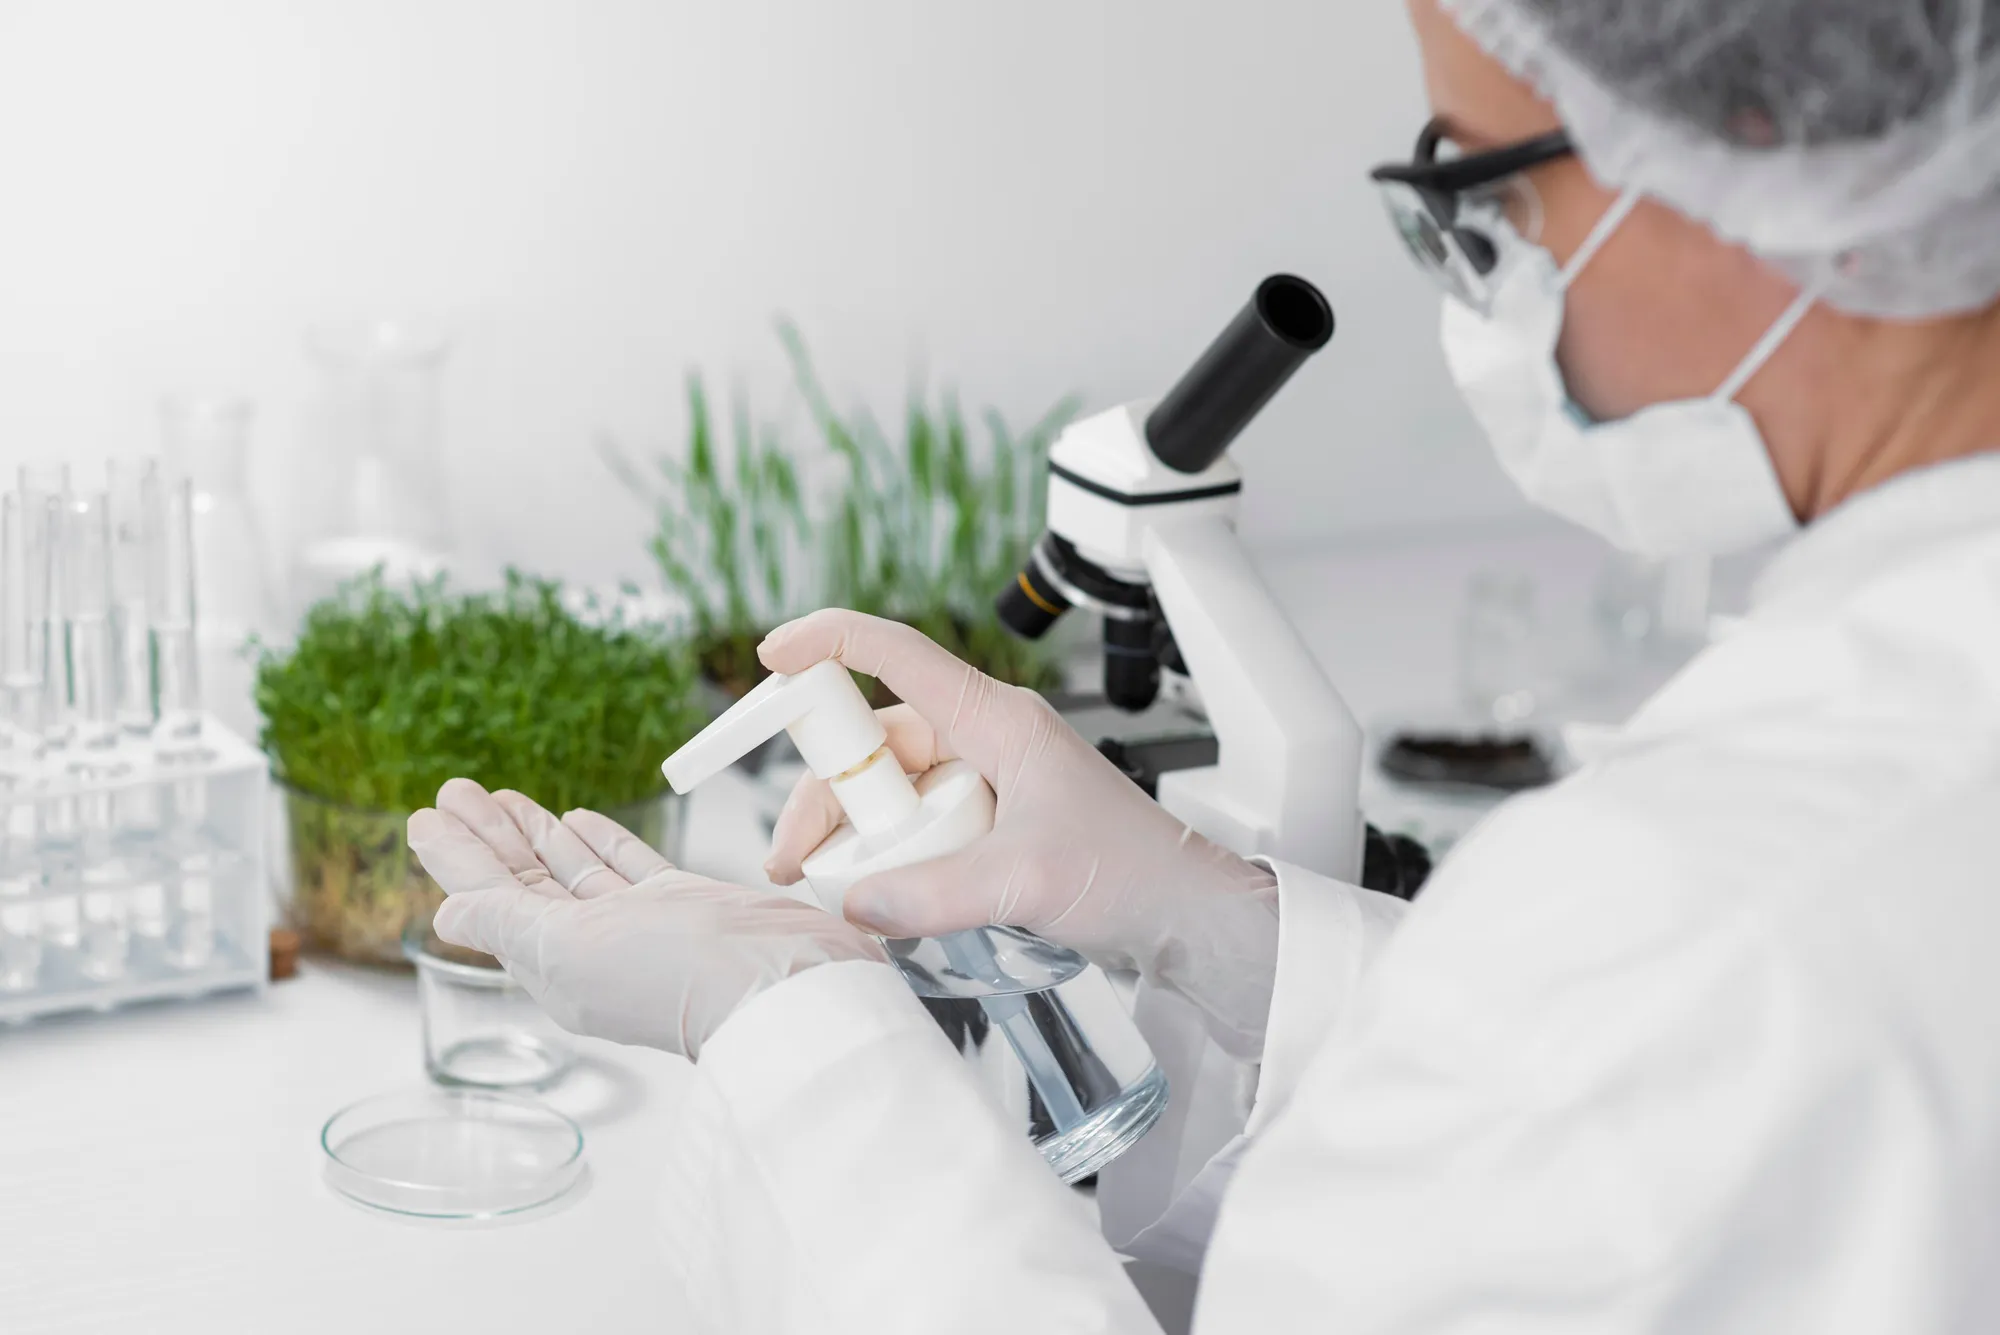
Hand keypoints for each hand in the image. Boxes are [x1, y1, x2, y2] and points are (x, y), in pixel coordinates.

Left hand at [406, 778, 888, 1059]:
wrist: (780, 981)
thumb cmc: (678, 973)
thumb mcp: (570, 949)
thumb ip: (505, 924)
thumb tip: (447, 914)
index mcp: (554, 965)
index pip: (489, 901)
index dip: (455, 858)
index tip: (425, 817)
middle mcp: (591, 947)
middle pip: (523, 882)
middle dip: (487, 836)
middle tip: (453, 790)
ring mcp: (638, 924)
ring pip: (570, 871)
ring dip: (533, 834)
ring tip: (498, 796)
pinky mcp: (682, 905)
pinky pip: (626, 868)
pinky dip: (599, 843)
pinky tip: (577, 820)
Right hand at [760, 610, 1279, 1057]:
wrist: (1188, 917)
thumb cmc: (1133, 872)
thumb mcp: (1027, 879)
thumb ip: (934, 893)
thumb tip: (854, 903)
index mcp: (996, 718)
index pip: (896, 654)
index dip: (827, 642)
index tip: (770, 655)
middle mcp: (984, 739)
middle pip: (873, 740)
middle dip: (823, 792)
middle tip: (793, 858)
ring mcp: (985, 783)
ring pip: (887, 790)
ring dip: (849, 833)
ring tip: (823, 886)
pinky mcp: (988, 826)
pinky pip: (914, 828)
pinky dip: (884, 857)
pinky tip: (870, 897)